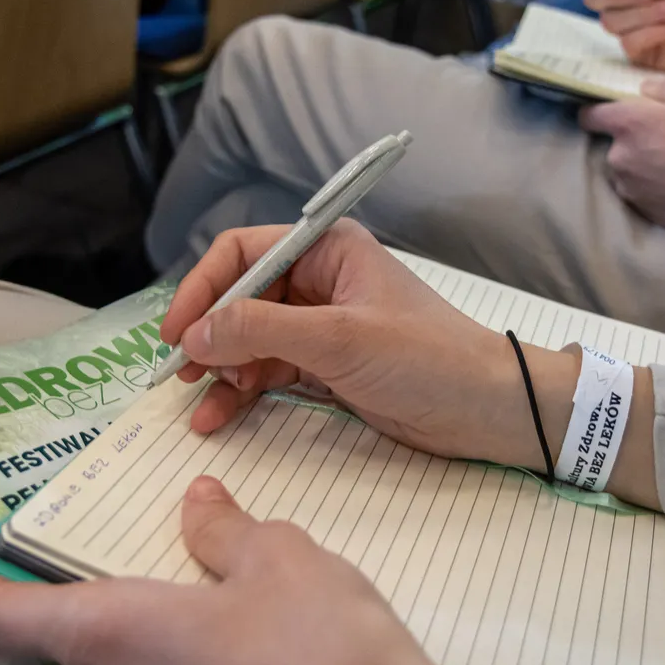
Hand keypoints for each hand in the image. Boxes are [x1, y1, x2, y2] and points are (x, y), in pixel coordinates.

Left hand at [0, 476, 461, 664]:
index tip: (20, 558)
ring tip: (219, 618)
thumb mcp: (278, 556)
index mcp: (109, 633)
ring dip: (147, 650)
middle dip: (107, 608)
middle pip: (65, 648)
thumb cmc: (324, 647)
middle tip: (166, 571)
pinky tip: (242, 664)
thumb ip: (222, 530)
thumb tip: (199, 507)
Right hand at [160, 221, 579, 473]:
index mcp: (327, 249)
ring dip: (221, 369)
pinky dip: (242, 391)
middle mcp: (319, 280)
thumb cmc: (427, 357)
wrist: (487, 409)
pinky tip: (219, 415)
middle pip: (239, 297)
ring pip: (248, 339)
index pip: (242, 253)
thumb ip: (261, 330)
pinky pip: (268, 371)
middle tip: (182, 373)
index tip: (177, 332)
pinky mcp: (327, 367)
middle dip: (209, 334)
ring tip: (203, 402)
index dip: (203, 288)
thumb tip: (195, 334)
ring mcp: (321, 326)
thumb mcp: (338, 339)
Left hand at [580, 78, 664, 260]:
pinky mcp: (646, 215)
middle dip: (636, 138)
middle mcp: (622, 160)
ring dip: (646, 163)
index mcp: (632, 126)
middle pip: (615, 143)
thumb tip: (644, 91)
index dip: (600, 110)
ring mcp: (632, 192)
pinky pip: (642, 191)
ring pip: (628, 169)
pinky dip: (656, 185)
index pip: (590, 116)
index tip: (618, 110)